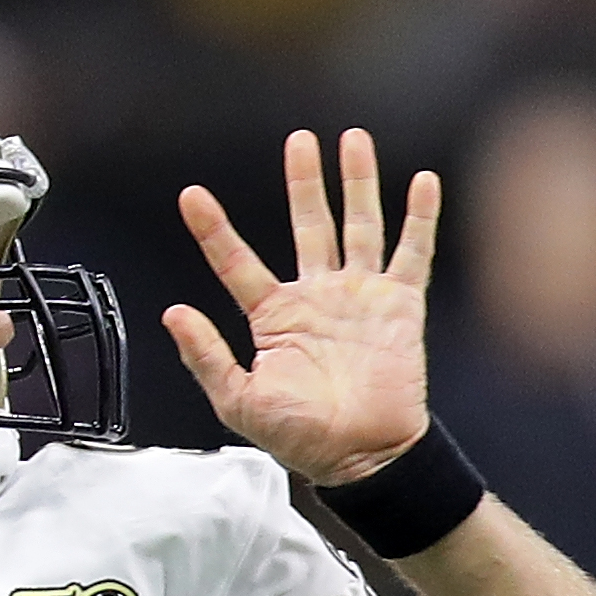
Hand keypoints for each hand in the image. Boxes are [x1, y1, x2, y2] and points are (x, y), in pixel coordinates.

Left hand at [162, 129, 440, 486]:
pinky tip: (422, 181)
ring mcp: (360, 296)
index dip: (214, 229)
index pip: (237, 262)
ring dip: (357, 183)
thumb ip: (206, 357)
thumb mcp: (239, 401)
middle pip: (309, 224)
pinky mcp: (401, 305)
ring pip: (360, 225)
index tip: (192, 197)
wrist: (360, 455)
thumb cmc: (299, 436)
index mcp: (275, 316)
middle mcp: (317, 296)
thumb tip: (173, 314)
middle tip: (300, 140)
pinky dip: (420, 217)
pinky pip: (412, 252)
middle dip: (304, 182)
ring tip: (353, 140)